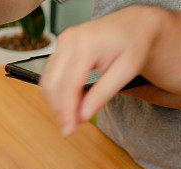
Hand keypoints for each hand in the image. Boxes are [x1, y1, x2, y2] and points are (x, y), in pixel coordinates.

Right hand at [39, 6, 162, 135]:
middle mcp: (70, 39)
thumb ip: (103, 93)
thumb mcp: (126, 72)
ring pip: (47, 82)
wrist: (132, 26)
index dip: (66, 111)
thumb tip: (82, 116)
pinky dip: (58, 92)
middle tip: (71, 127)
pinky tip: (71, 102)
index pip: (68, 84)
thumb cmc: (133, 45)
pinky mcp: (60, 46)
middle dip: (59, 109)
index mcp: (87, 43)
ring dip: (56, 103)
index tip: (68, 131)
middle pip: (52, 84)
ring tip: (73, 115)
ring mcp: (62, 41)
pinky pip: (51, 75)